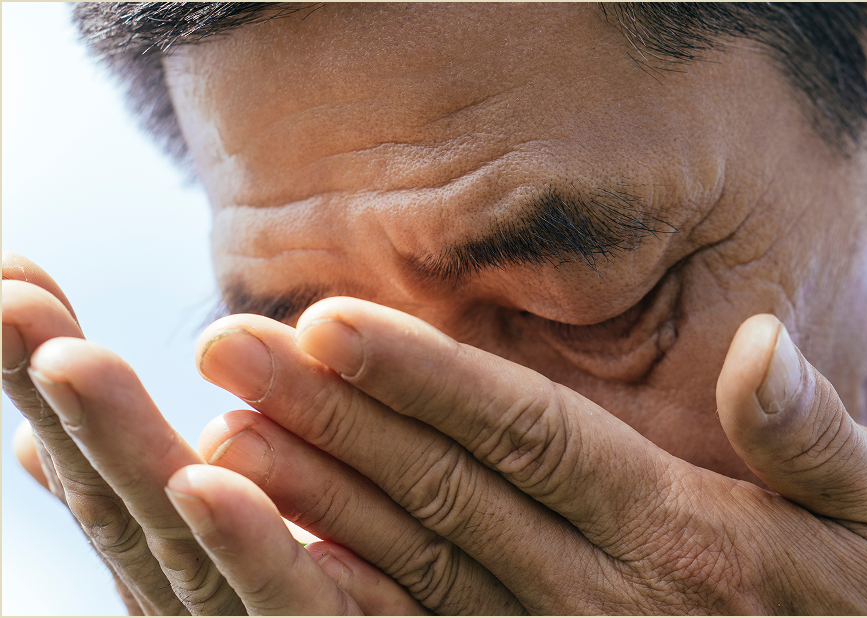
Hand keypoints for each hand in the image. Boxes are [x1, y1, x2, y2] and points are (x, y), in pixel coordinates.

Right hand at [3, 252, 423, 614]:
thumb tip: (199, 434)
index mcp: (233, 578)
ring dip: (135, 455)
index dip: (86, 397)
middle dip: (83, 410)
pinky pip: (307, 610)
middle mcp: (237, 613)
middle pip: (151, 511)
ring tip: (68, 362)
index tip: (20, 284)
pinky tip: (203, 479)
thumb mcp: (357, 531)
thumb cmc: (421, 603)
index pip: (150, 479)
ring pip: (200, 555)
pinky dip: (251, 547)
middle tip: (9, 300)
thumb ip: (284, 493)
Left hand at [194, 296, 866, 613]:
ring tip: (219, 432)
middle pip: (444, 490)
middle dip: (330, 414)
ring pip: (416, 563)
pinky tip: (282, 544)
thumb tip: (759, 342)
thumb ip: (811, 432)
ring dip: (314, 496)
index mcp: (682, 534)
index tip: (325, 318)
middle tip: (227, 346)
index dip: (422, 375)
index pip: (525, 434)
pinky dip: (350, 590)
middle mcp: (606, 596)